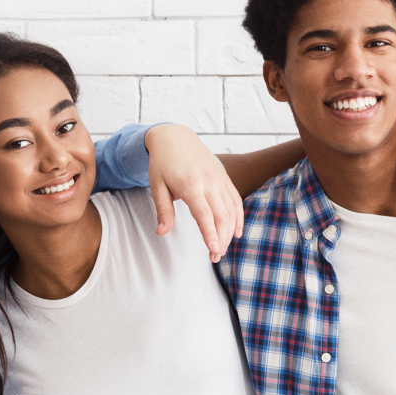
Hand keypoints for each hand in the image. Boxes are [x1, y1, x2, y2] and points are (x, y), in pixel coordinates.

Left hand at [143, 124, 246, 261]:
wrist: (175, 137)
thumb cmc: (162, 163)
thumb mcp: (156, 186)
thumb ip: (162, 210)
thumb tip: (161, 232)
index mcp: (190, 185)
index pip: (204, 214)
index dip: (210, 234)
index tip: (214, 250)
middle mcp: (209, 182)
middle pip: (222, 216)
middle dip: (221, 239)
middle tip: (215, 257)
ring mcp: (219, 179)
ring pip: (232, 210)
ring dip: (230, 232)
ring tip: (223, 249)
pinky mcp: (224, 177)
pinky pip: (236, 200)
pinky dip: (238, 217)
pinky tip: (236, 232)